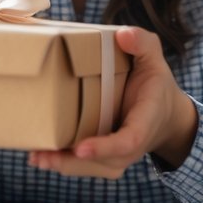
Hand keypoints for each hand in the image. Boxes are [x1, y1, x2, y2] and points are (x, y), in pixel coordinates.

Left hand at [27, 26, 196, 179]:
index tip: (81, 148)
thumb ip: (142, 43)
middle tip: (41, 155)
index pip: (129, 139)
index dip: (106, 146)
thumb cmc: (155, 84)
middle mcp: (134, 144)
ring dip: (63, 165)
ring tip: (36, 157)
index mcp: (146, 119)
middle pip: (104, 160)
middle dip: (72, 161)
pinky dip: (64, 164)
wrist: (166, 116)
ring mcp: (121, 156)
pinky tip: (40, 157)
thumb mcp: (154, 58)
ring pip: (91, 168)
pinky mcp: (108, 159)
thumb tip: (122, 35)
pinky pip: (86, 167)